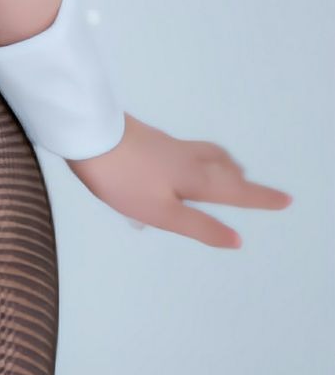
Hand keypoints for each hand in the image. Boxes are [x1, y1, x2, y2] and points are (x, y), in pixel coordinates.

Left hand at [65, 114, 292, 246]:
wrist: (88, 134)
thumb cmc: (123, 179)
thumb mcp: (161, 213)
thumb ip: (199, 225)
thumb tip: (237, 240)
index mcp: (195, 179)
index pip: (236, 192)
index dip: (261, 198)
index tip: (287, 199)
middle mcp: (188, 159)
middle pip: (226, 171)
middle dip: (245, 182)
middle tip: (261, 191)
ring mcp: (168, 146)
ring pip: (208, 155)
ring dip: (226, 165)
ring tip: (233, 171)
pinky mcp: (151, 140)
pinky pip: (188, 150)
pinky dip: (203, 158)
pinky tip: (185, 164)